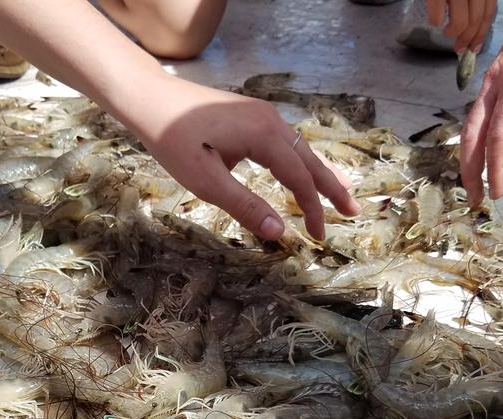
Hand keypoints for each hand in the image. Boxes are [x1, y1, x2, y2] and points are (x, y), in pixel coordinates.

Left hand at [120, 75, 359, 240]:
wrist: (150, 98)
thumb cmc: (173, 139)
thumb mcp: (206, 180)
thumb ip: (244, 205)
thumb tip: (279, 232)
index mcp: (264, 135)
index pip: (300, 179)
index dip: (312, 209)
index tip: (318, 236)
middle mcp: (271, 120)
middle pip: (310, 160)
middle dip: (332, 189)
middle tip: (353, 213)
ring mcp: (263, 114)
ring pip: (300, 149)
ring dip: (319, 174)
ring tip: (339, 195)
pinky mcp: (252, 115)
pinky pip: (286, 142)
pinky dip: (300, 162)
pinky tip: (303, 172)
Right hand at [425, 0, 496, 51]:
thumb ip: (472, 3)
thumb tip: (473, 27)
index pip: (489, 11)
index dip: (482, 31)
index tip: (476, 47)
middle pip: (477, 18)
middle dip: (469, 38)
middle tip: (460, 49)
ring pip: (461, 20)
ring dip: (454, 33)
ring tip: (446, 33)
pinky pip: (437, 12)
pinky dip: (436, 20)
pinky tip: (435, 22)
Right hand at [460, 0, 502, 205]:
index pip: (498, 136)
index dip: (497, 167)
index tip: (499, 192)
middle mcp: (495, 84)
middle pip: (473, 136)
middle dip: (472, 171)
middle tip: (478, 198)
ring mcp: (492, 81)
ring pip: (476, 127)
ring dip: (486, 154)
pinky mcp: (497, 79)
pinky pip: (489, 114)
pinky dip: (500, 132)